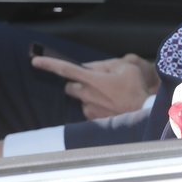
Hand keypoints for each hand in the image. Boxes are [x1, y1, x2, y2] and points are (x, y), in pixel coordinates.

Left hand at [31, 53, 159, 119]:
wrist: (146, 114)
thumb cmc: (137, 89)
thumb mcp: (126, 67)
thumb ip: (105, 65)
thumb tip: (91, 68)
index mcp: (93, 79)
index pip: (66, 69)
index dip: (49, 64)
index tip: (35, 61)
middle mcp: (87, 95)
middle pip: (70, 85)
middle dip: (77, 82)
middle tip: (95, 81)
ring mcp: (89, 109)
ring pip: (80, 98)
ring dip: (88, 94)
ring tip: (108, 94)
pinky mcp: (93, 120)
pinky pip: (88, 110)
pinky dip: (94, 105)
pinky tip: (109, 105)